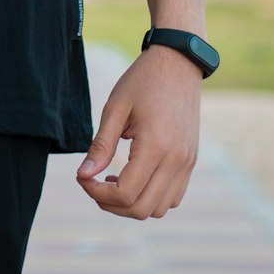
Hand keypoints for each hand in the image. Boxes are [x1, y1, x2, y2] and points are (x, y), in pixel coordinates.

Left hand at [75, 43, 201, 217]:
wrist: (179, 63)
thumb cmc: (143, 81)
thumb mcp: (115, 107)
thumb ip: (100, 145)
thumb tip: (83, 176)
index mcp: (156, 145)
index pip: (125, 193)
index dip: (97, 192)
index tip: (81, 177)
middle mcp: (176, 161)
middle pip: (141, 209)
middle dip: (111, 203)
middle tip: (92, 183)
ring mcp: (187, 163)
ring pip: (159, 209)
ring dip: (132, 204)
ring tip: (112, 180)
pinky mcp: (191, 162)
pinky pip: (173, 198)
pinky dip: (151, 198)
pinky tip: (134, 177)